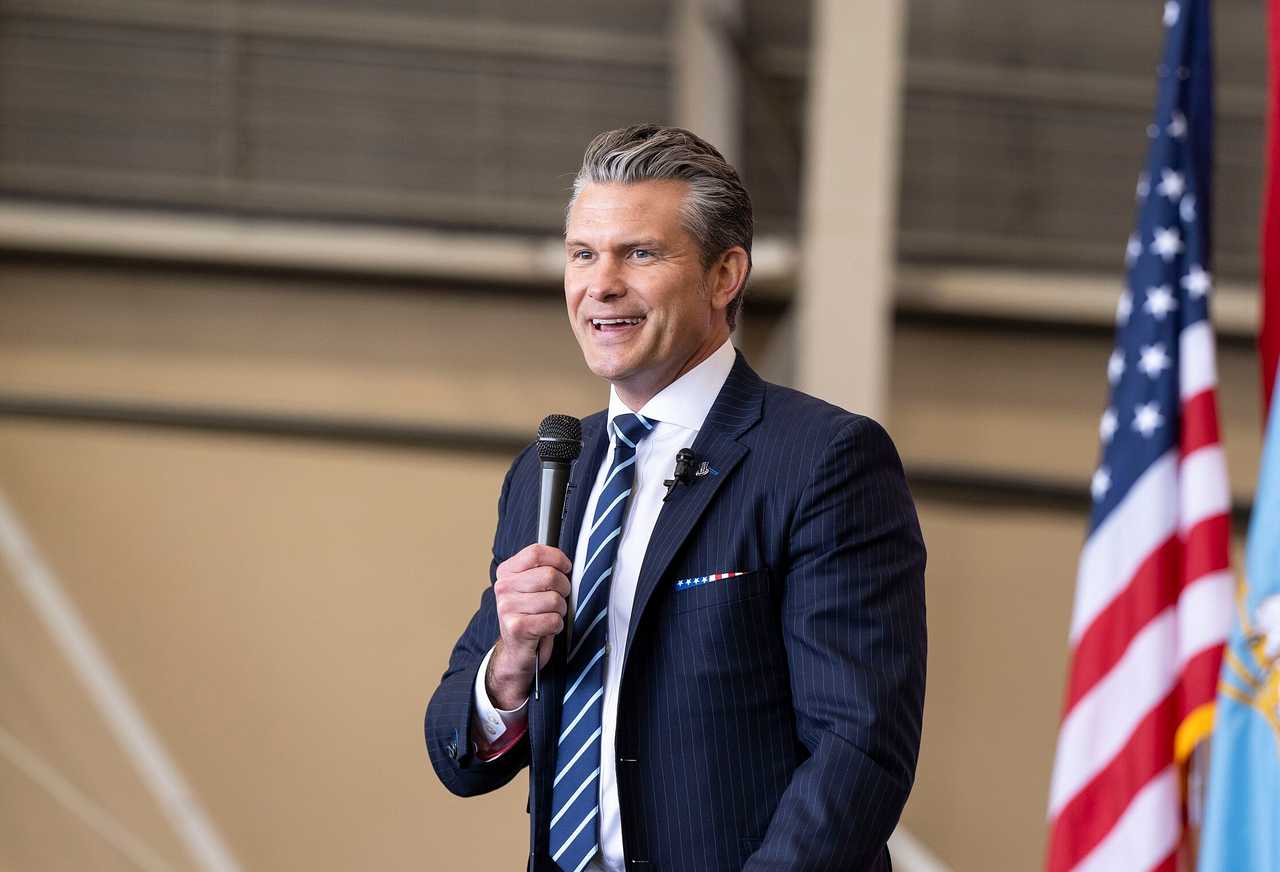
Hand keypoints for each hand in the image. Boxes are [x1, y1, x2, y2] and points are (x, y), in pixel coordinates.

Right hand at [487, 544, 571, 708]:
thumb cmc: (530, 616)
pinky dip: (556, 626)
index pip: (536, 552)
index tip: (565, 568)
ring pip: (554, 599)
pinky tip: (547, 628)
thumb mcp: (532, 588)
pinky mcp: (516, 627)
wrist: (517, 651)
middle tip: (558, 599)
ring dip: (559, 610)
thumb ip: (543, 569)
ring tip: (550, 615)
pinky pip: (552, 620)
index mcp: (506, 572)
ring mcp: (507, 607)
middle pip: (549, 575)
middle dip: (563, 589)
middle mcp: (503, 588)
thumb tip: (566, 562)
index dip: (558, 559)